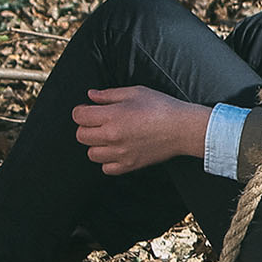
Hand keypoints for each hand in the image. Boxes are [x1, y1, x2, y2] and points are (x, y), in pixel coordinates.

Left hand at [74, 87, 212, 173]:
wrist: (183, 128)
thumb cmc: (163, 108)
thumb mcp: (135, 92)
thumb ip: (109, 94)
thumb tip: (91, 96)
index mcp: (111, 116)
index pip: (78, 116)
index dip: (81, 110)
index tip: (88, 109)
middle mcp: (112, 136)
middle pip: (81, 135)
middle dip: (87, 127)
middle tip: (98, 122)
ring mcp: (120, 153)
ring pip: (91, 154)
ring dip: (96, 145)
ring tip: (108, 137)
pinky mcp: (130, 165)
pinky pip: (106, 168)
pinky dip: (108, 161)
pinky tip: (116, 151)